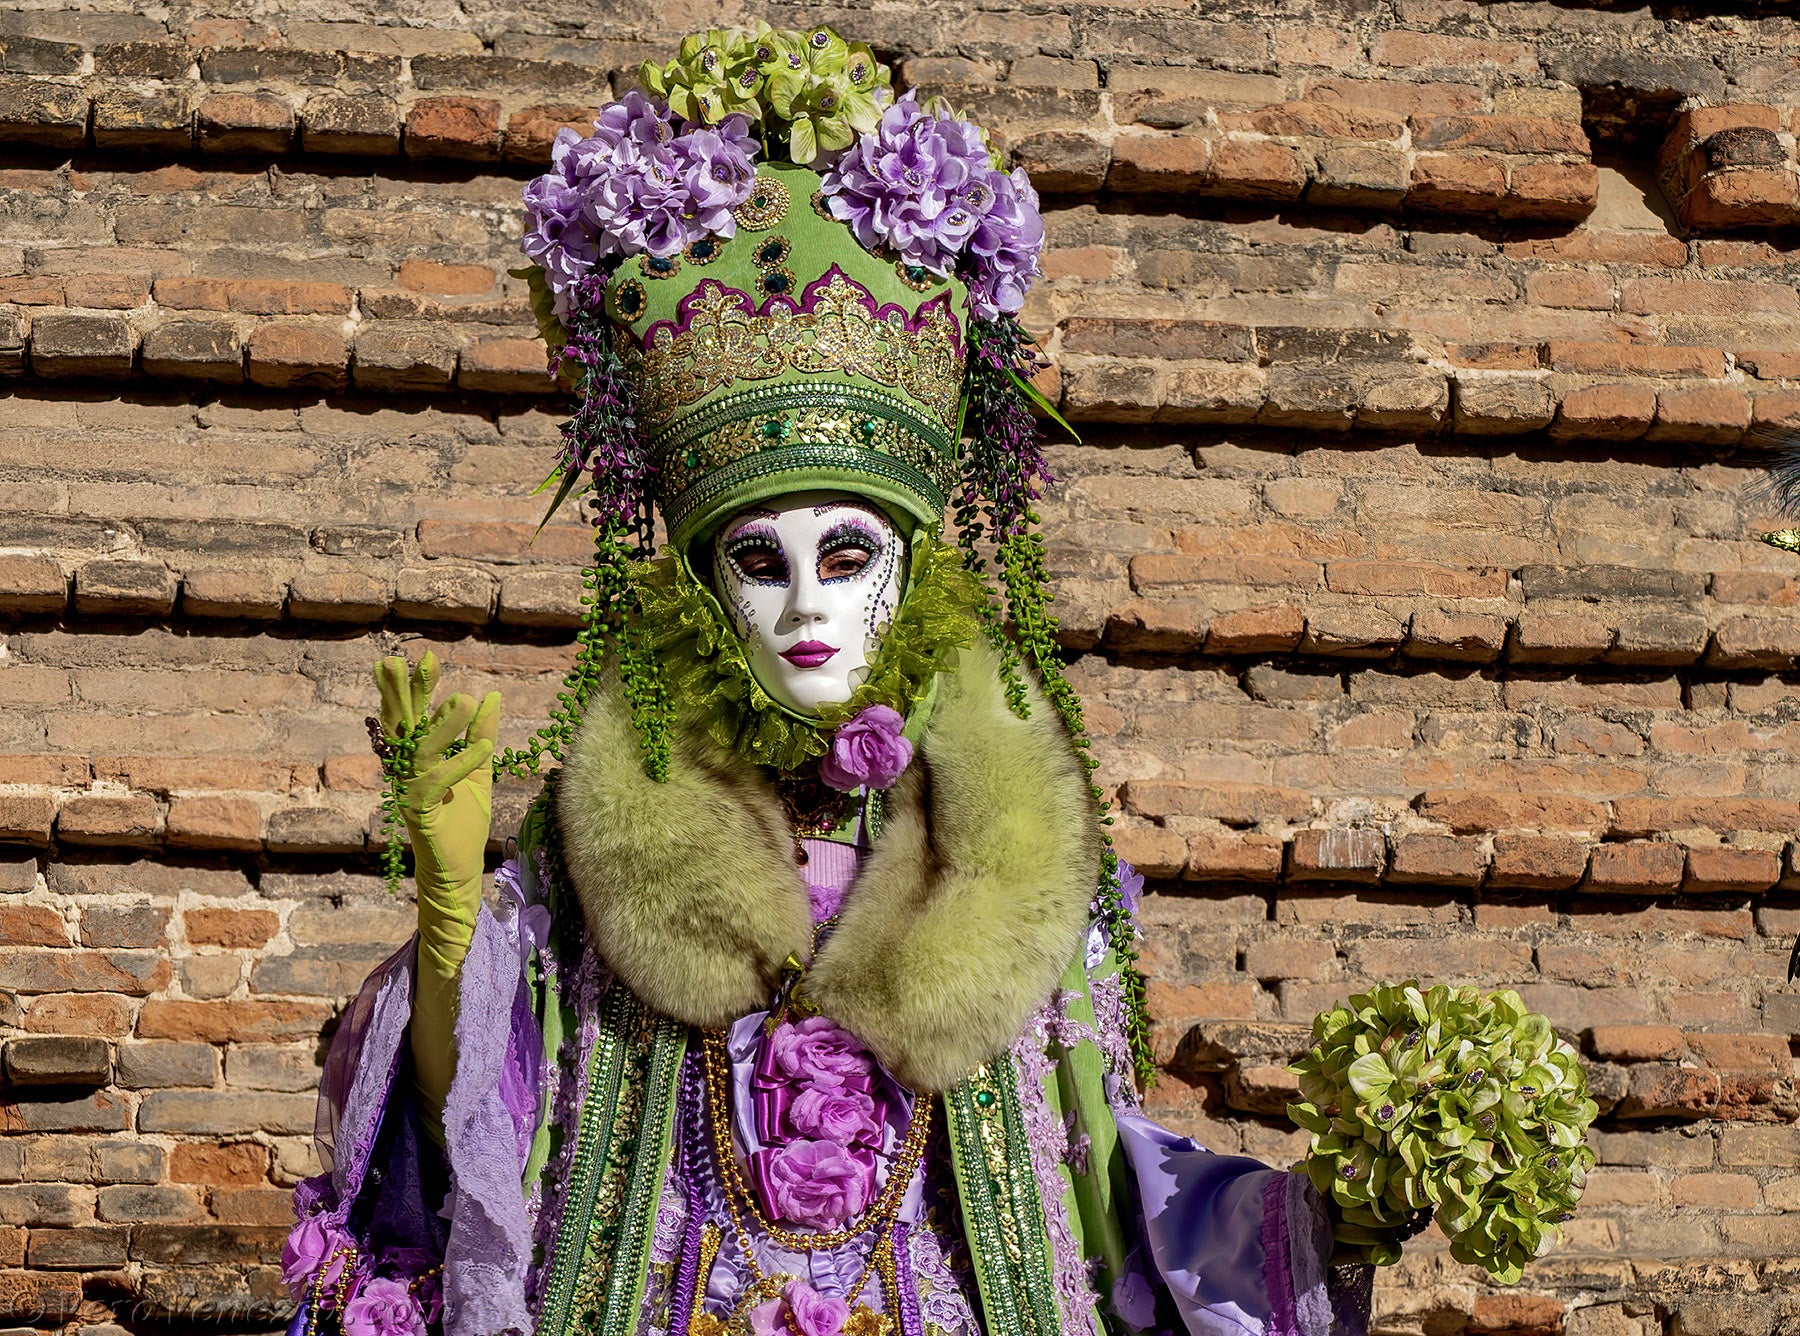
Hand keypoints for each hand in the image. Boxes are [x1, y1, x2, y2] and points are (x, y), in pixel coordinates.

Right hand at [374, 651, 500, 894]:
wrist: (460, 869)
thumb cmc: (462, 821)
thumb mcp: (479, 771)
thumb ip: (481, 734)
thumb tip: (491, 695)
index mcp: (419, 758)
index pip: (412, 717)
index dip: (412, 689)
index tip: (423, 658)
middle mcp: (408, 771)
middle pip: (402, 727)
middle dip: (403, 693)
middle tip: (406, 661)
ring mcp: (410, 791)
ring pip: (419, 751)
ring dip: (441, 726)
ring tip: (464, 700)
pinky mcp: (420, 813)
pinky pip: (434, 784)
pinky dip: (457, 765)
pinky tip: (482, 750)